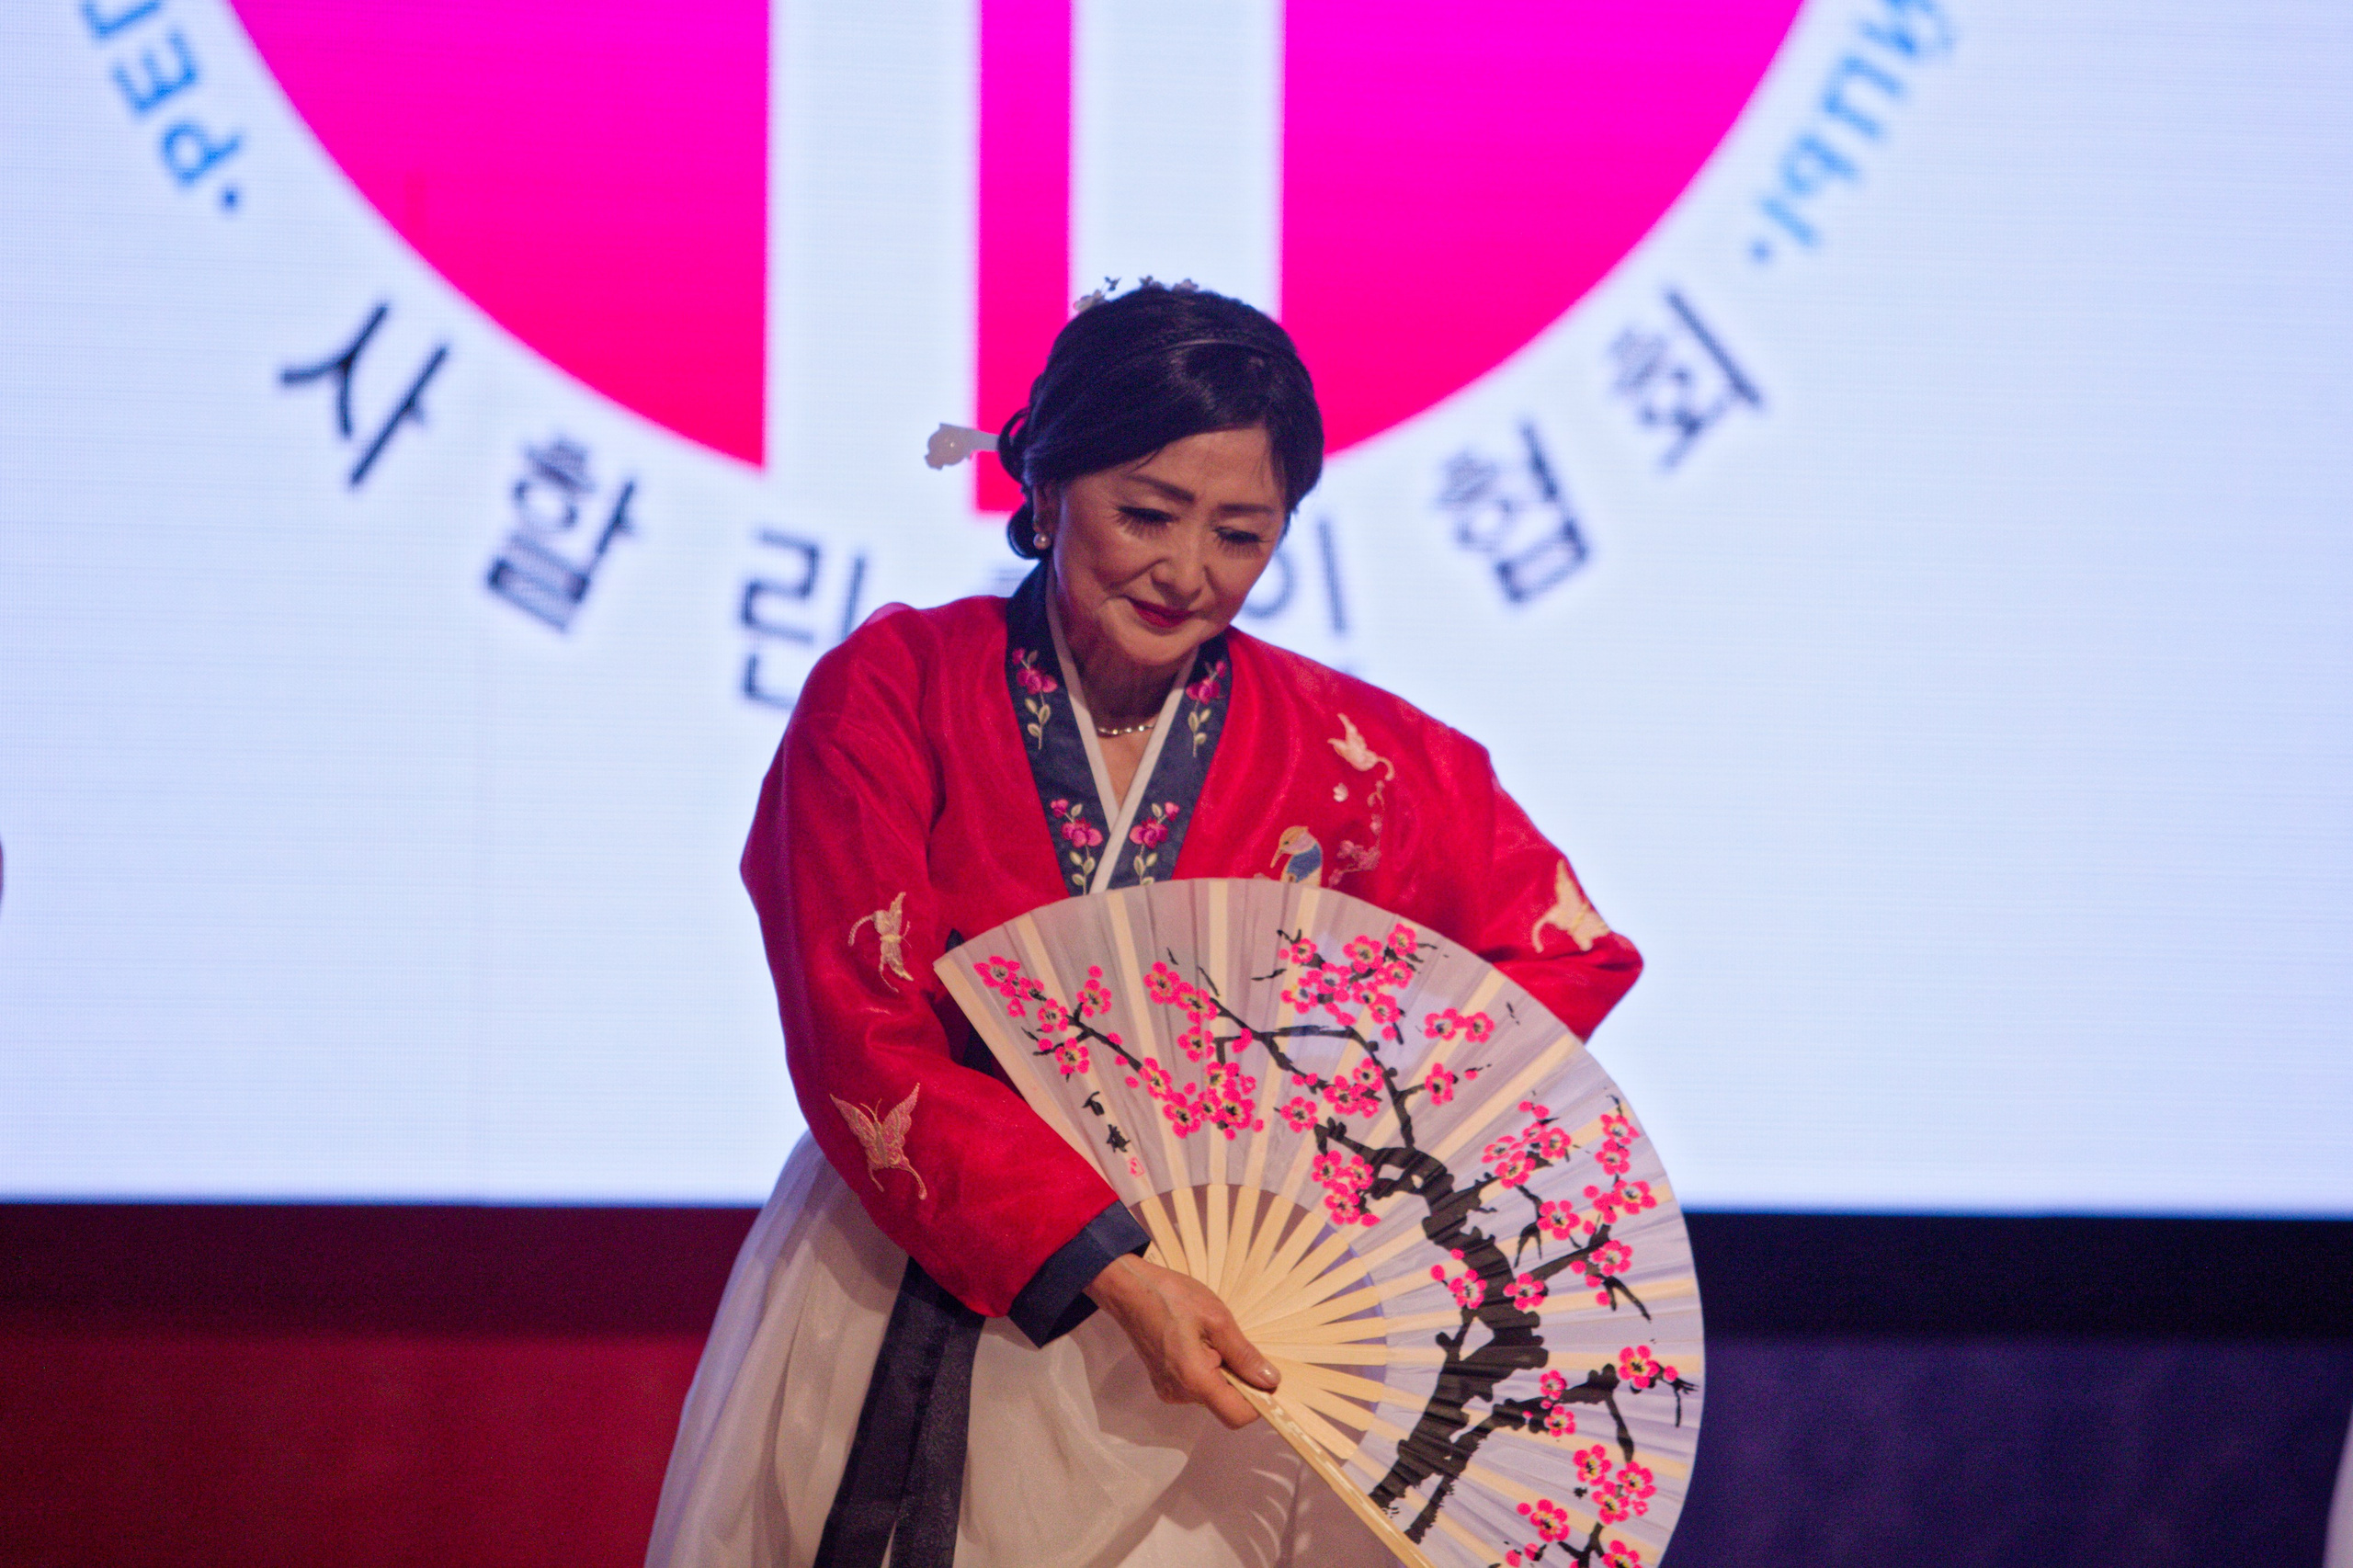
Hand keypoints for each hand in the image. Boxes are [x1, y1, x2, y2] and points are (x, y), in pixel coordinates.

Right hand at [1083, 1254, 1279, 1429]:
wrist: (1129, 1288)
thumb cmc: (1172, 1297)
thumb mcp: (1217, 1319)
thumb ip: (1244, 1355)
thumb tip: (1270, 1380)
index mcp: (1195, 1380)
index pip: (1237, 1416)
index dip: (1259, 1401)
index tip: (1267, 1375)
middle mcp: (1180, 1394)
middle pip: (1225, 1404)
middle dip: (1239, 1379)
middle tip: (1231, 1341)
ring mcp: (1169, 1391)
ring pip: (1211, 1394)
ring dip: (1222, 1371)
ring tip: (1209, 1336)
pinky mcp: (1163, 1383)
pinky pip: (1196, 1386)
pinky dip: (1206, 1369)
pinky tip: (1196, 1340)